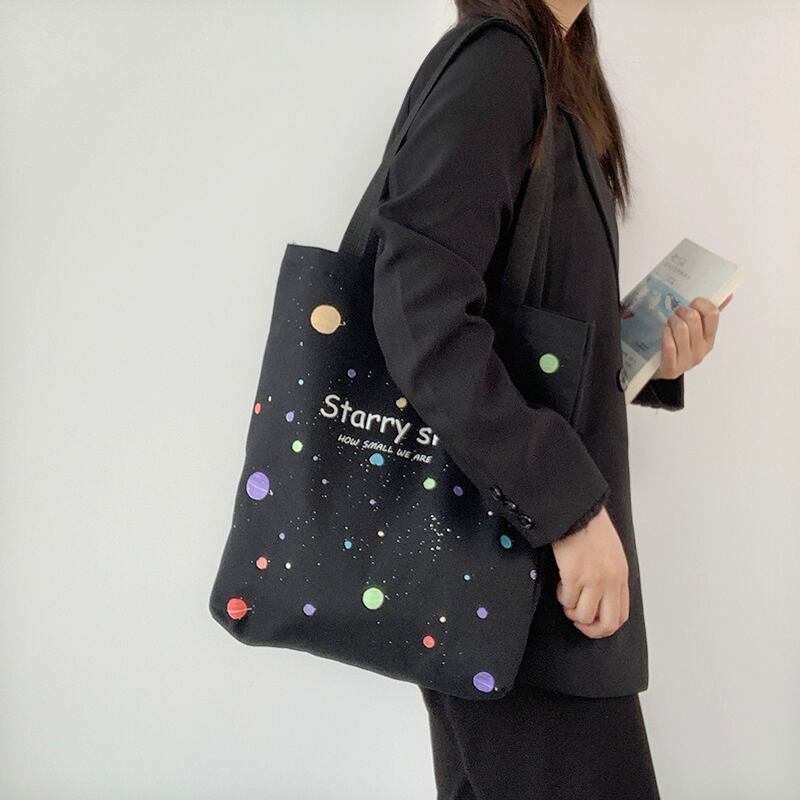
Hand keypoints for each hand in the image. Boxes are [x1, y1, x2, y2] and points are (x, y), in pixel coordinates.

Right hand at [551, 506, 628, 638]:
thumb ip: (609, 578)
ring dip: (571, 609)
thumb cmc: (591, 528)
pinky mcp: (574, 576)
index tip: (591, 622)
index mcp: (621, 576)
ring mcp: (593, 580)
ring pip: (582, 615)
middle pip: (606, 623)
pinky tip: (561, 581)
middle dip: (589, 629)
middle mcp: (611, 581)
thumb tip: (599, 599)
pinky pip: (567, 600)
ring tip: (567, 593)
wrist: (576, 512)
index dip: (604, 626)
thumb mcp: (611, 555)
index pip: (620, 615)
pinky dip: (562, 595)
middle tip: (577, 620)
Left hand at [651, 293, 732, 379]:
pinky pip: (670, 346)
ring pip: (681, 329)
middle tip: (675, 314)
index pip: (712, 314)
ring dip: (671, 321)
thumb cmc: (679, 346)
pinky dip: (665, 335)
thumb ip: (709, 314)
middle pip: (693, 319)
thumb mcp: (695, 332)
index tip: (691, 304)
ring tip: (669, 323)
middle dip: (681, 311)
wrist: (662, 371)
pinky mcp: (672, 368)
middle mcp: (701, 349)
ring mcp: (687, 360)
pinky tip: (664, 333)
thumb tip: (728, 294)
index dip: (700, 303)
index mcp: (710, 338)